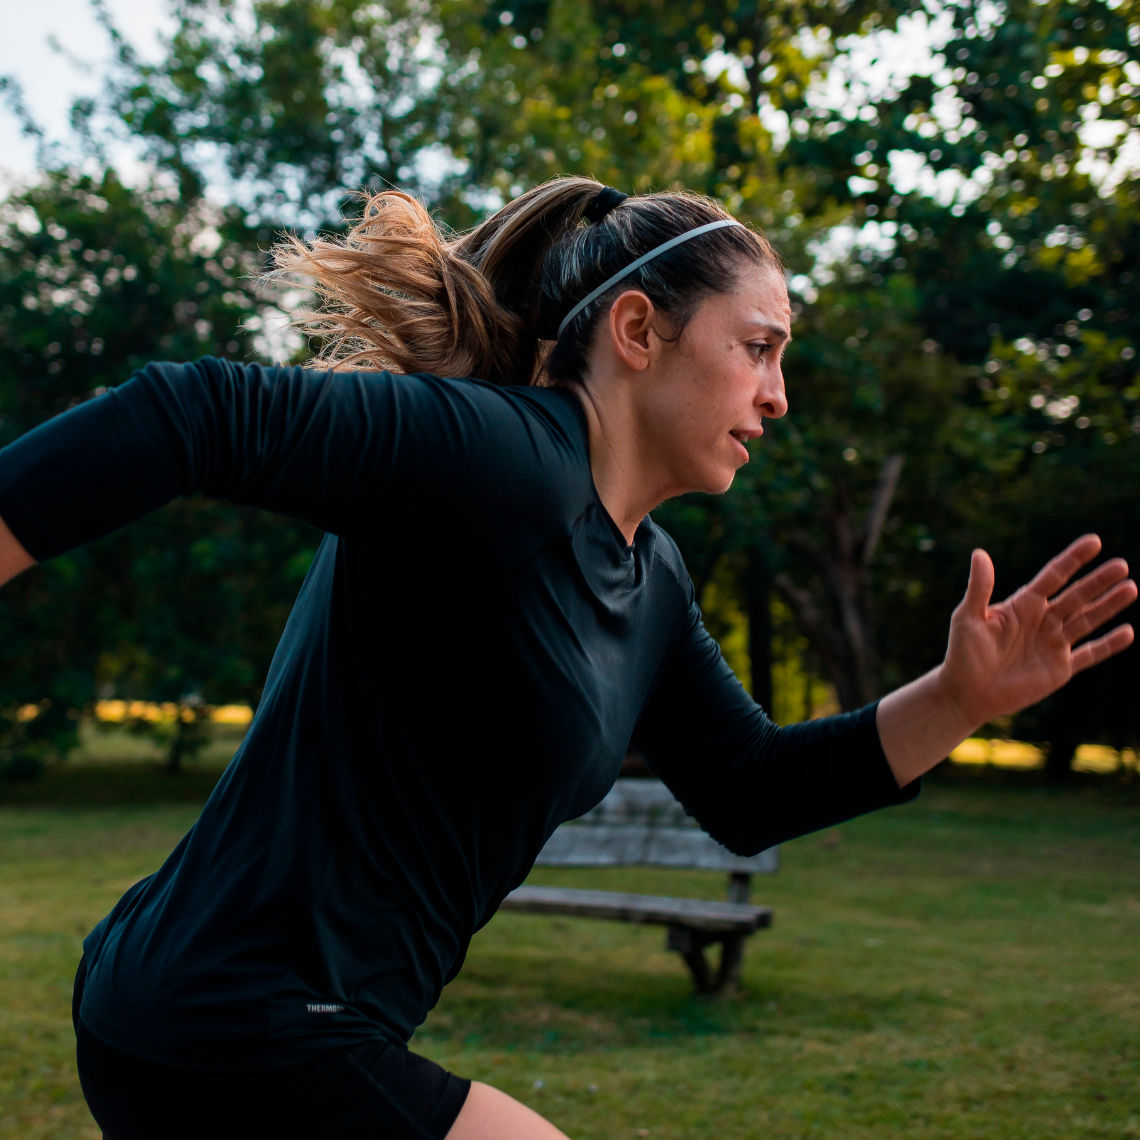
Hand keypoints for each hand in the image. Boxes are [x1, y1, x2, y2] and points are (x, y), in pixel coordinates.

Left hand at [940, 534, 1135, 728]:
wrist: (966, 693)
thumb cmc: (963, 653)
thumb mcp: (969, 617)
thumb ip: (980, 588)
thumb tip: (979, 553)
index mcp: (1023, 605)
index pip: (1053, 577)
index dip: (1073, 559)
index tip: (1094, 541)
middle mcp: (1042, 621)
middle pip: (1076, 596)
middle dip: (1098, 581)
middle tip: (1121, 565)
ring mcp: (1053, 644)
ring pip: (1087, 620)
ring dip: (1109, 605)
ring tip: (1131, 588)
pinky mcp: (1060, 669)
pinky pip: (1090, 654)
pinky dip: (1109, 645)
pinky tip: (1128, 632)